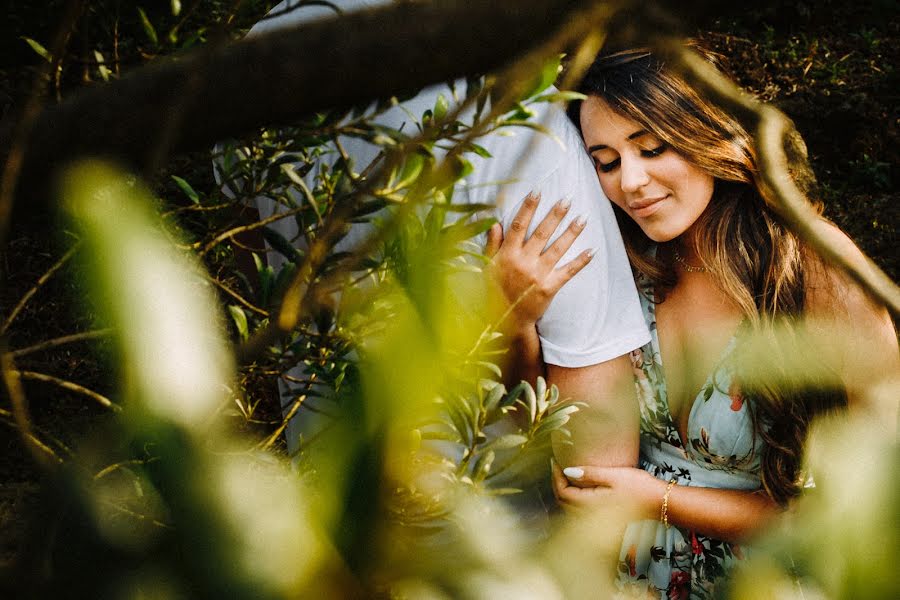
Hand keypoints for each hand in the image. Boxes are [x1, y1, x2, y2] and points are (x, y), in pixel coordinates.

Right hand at [485, 192, 592, 326]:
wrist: (506, 321)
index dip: (528, 207)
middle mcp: (523, 262)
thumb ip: (492, 245)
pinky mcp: (550, 287)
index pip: (519, 225)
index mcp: (507, 255)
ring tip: (583, 218)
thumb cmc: (495, 291)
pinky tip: (592, 250)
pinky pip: (568, 271)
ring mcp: (538, 275)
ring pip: (558, 248)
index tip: (537, 191)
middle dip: (556, 214)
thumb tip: (495, 222)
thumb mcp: (488, 267)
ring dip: (572, 232)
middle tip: (568, 199)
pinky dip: (580, 261)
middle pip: (542, 233)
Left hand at [551, 460, 663, 519]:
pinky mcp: (602, 516)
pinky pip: (579, 508)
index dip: (555, 476)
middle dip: (556, 483)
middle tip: (556, 465)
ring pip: (570, 506)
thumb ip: (590, 474)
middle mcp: (590, 515)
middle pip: (563, 501)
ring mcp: (596, 517)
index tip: (555, 460)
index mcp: (590, 505)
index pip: (562, 492)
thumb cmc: (640, 487)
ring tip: (564, 473)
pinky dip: (573, 496)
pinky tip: (578, 485)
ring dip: (564, 490)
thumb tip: (567, 471)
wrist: (660, 503)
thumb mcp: (614, 476)